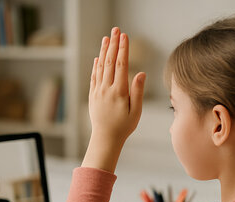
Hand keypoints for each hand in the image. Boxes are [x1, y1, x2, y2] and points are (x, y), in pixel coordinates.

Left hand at [82, 27, 145, 172]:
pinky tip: (98, 58)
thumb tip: (141, 73)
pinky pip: (94, 77)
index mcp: (119, 91)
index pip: (121, 65)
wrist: (105, 138)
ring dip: (104, 51)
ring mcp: (98, 91)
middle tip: (116, 30)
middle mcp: (106, 89)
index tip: (125, 36)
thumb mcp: (136, 111)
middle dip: (113, 44)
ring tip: (106, 38)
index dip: (123, 49)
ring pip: (100, 67)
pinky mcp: (93, 96)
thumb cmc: (124, 127)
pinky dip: (96, 66)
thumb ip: (138, 91)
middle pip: (110, 62)